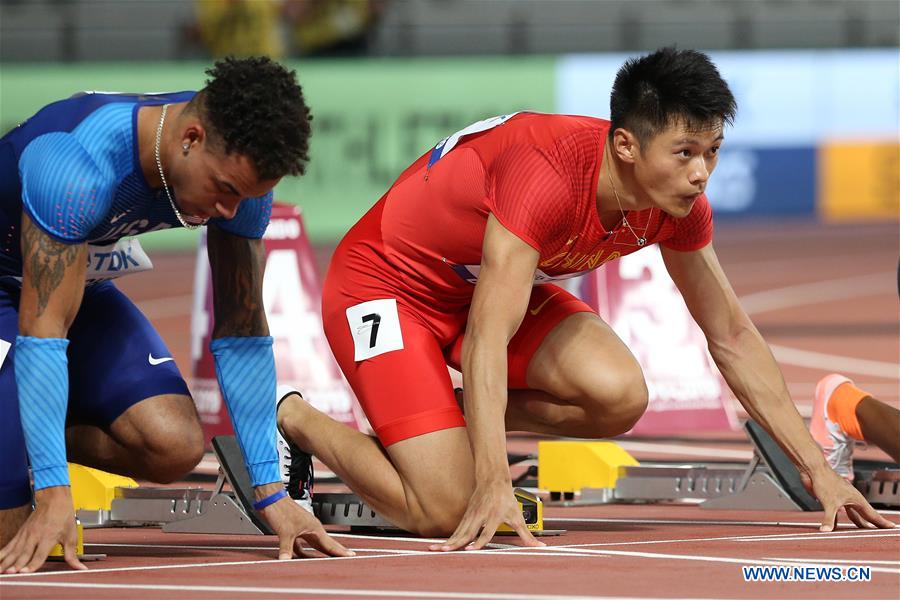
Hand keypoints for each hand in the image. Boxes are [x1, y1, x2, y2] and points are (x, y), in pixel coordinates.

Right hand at [0, 486, 85, 572]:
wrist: (54, 499)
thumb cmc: (63, 516)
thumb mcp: (71, 536)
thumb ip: (72, 554)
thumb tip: (80, 567)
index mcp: (48, 537)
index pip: (39, 554)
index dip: (32, 564)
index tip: (25, 571)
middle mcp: (35, 536)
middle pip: (24, 554)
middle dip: (16, 565)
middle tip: (10, 573)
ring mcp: (26, 534)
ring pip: (14, 551)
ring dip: (6, 561)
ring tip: (1, 571)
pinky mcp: (20, 533)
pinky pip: (9, 545)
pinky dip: (2, 554)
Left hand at [255, 484, 353, 558]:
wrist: (270, 498)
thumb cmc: (281, 509)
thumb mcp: (285, 532)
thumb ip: (286, 549)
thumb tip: (285, 561)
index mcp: (314, 528)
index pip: (330, 543)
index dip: (340, 551)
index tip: (351, 555)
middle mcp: (310, 529)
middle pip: (325, 544)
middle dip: (335, 552)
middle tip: (346, 558)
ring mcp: (302, 530)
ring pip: (314, 545)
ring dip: (319, 554)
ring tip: (327, 561)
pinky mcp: (293, 531)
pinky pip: (301, 546)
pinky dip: (302, 553)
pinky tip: (301, 559)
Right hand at [429, 480, 545, 551]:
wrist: (493, 479)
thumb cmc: (506, 499)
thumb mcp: (518, 517)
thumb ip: (527, 535)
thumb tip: (539, 546)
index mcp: (493, 517)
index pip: (484, 533)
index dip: (478, 542)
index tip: (470, 550)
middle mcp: (480, 516)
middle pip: (466, 533)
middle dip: (454, 543)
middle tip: (444, 552)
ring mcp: (471, 515)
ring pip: (458, 531)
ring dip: (448, 542)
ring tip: (435, 550)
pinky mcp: (467, 515)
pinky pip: (457, 529)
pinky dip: (450, 538)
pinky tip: (443, 546)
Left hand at [801, 468, 895, 531]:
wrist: (813, 469)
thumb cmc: (825, 481)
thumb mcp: (829, 503)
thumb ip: (829, 519)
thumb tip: (826, 531)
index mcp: (856, 499)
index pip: (872, 514)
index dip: (882, 522)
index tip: (892, 527)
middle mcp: (851, 499)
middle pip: (865, 515)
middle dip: (872, 524)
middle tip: (881, 532)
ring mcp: (841, 499)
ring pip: (852, 514)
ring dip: (857, 522)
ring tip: (863, 531)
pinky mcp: (830, 499)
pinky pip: (837, 513)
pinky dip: (838, 521)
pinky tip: (837, 527)